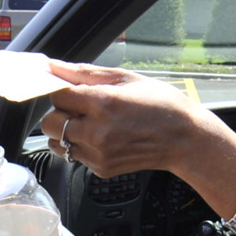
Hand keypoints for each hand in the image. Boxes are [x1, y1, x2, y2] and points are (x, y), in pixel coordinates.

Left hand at [39, 64, 218, 178]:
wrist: (185, 139)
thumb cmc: (161, 105)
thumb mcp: (127, 79)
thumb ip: (86, 73)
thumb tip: (55, 66)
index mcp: (104, 103)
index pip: (57, 95)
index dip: (61, 90)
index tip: (70, 90)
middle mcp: (98, 131)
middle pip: (49, 123)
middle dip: (59, 112)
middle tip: (78, 108)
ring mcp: (98, 154)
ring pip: (56, 142)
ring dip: (65, 131)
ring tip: (88, 123)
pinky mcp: (101, 168)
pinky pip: (74, 155)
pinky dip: (80, 145)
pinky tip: (101, 137)